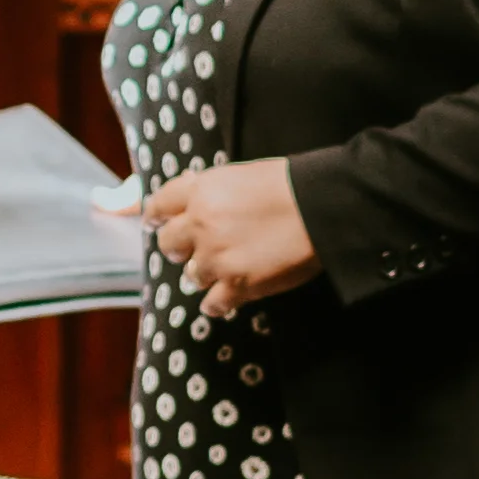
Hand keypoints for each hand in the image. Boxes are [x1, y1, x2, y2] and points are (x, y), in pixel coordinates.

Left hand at [139, 156, 317, 318]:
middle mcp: (201, 224)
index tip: (155, 222)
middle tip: (192, 250)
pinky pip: (212, 304)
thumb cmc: (291, 184)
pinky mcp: (237, 285)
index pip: (159, 204)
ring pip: (192, 275)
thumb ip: (212, 190)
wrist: (323, 207)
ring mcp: (216, 257)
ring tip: (225, 269)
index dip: (156, 215)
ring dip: (205, 274)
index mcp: (201, 191)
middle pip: (168, 244)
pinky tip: (224, 301)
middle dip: (178, 247)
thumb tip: (193, 201)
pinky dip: (217, 304)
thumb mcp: (241, 174)